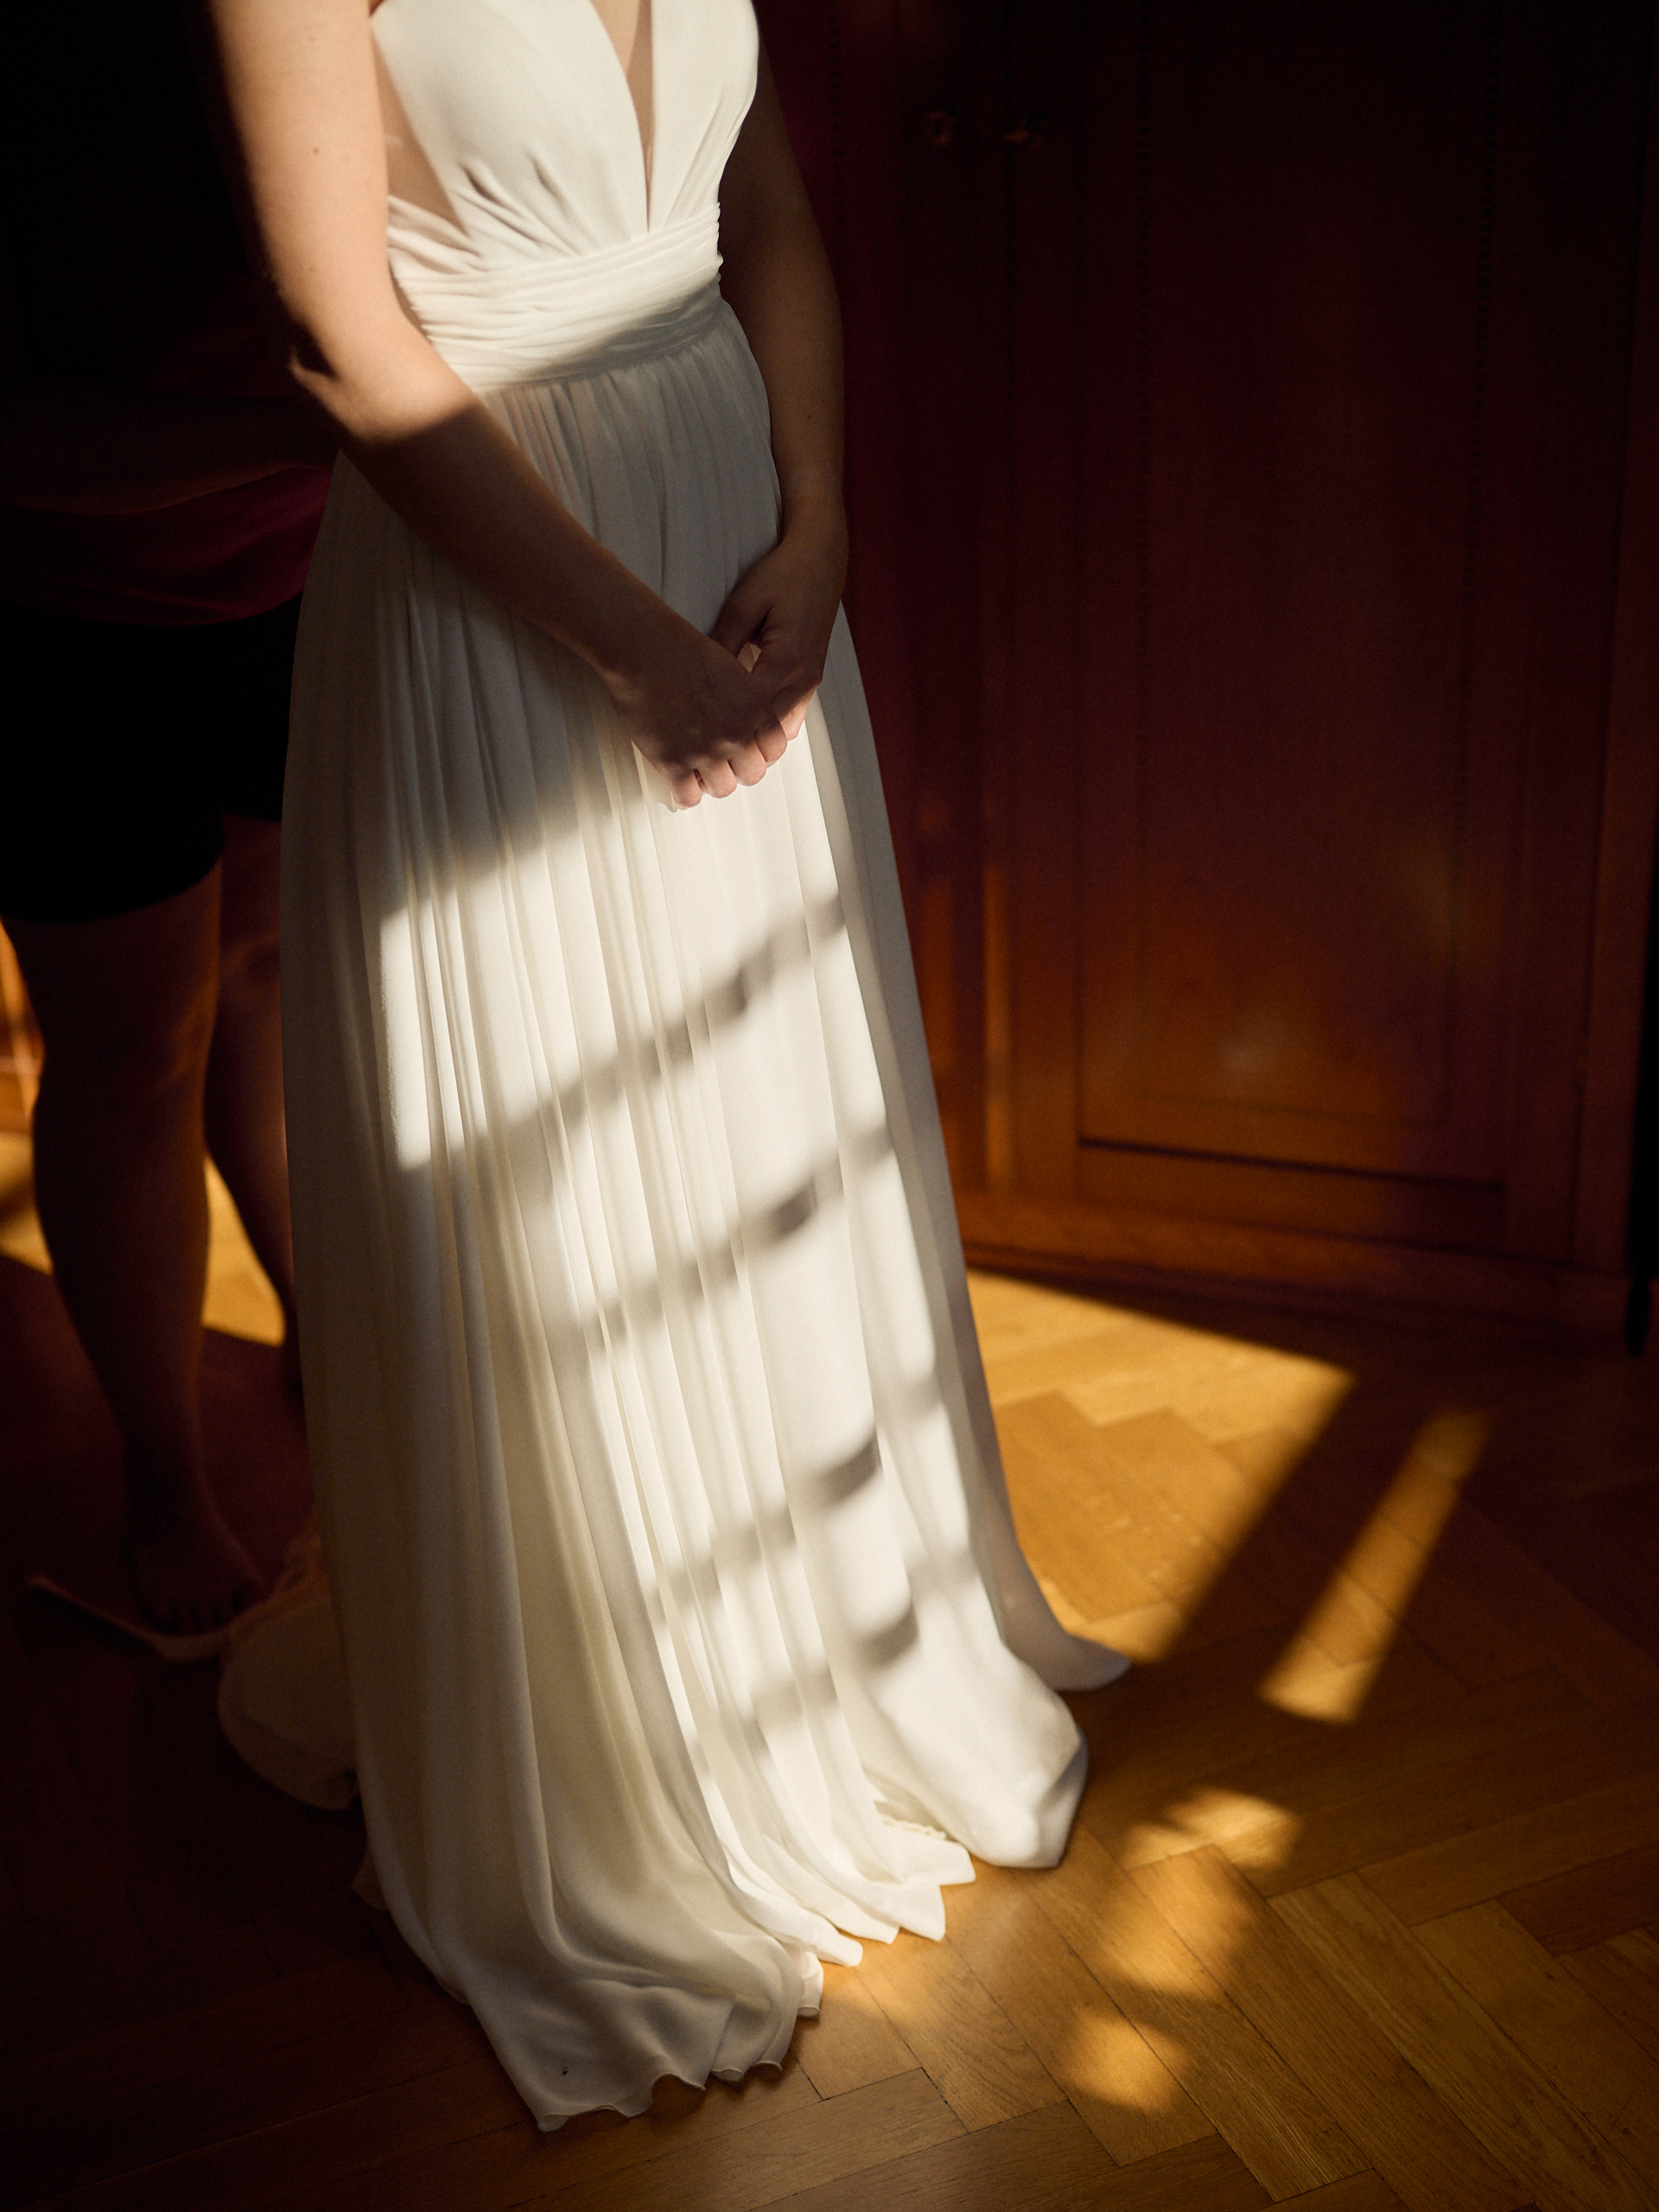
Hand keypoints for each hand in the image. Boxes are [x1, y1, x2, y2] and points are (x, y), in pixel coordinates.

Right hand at [602, 606, 788, 808]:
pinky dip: (684, 792)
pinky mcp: (674, 762)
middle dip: (736, 768)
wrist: (640, 648)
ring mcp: (706, 750)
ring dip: (710, 781)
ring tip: (697, 771)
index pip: (774, 748)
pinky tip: (677, 781)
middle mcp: (735, 732)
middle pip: (751, 773)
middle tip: (721, 762)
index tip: (746, 749)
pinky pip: (689, 797)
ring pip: (723, 789)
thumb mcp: (728, 667)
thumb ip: (743, 698)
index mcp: (754, 706)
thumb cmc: (677, 648)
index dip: (758, 750)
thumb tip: (745, 721)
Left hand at [711, 501, 847, 743]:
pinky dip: (769, 728)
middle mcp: (805, 677)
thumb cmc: (782, 576)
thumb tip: (697, 677)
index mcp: (788, 658)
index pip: (752, 709)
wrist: (820, 562)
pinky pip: (790, 717)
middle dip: (739, 743)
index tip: (695, 734)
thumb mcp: (743, 604)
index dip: (724, 725)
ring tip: (723, 745)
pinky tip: (744, 726)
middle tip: (704, 751)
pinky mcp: (811, 679)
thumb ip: (723, 642)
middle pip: (770, 731)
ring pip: (783, 731)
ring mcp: (811, 681)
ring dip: (756, 739)